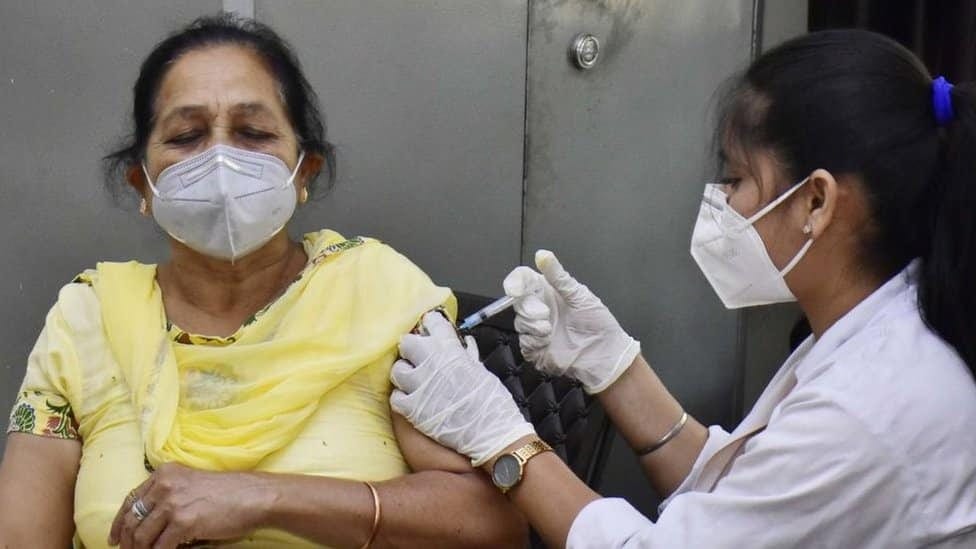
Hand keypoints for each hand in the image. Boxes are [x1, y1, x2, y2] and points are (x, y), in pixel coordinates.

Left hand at [109, 463, 269, 548]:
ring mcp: (173, 503)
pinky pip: (160, 547)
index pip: (131, 499)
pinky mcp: (183, 522)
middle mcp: (165, 485)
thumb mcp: (192, 483)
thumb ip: (169, 494)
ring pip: (142, 536)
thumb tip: (148, 521)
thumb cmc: (228, 492)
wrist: (254, 496)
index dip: (118, 522)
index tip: (114, 537)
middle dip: (126, 540)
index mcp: (165, 473)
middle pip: (132, 519)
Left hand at [391, 312, 536, 466]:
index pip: (432, 323)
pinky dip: (402, 398)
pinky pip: (395, 398)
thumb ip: (467, 355)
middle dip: (412, 349)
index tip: (430, 331)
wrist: (493, 434)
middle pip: (407, 343)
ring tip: (414, 382)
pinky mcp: (412, 409)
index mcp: (451, 350)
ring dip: (405, 374)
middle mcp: (431, 363)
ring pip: (397, 370)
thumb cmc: (492, 403)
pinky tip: (412, 402)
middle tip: (419, 358)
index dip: (430, 327)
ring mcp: (419, 386)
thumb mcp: (482, 370)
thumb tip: (464, 344)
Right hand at [504, 250, 639, 393]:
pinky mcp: (536, 348)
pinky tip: (548, 342)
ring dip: (533, 325)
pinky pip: (524, 342)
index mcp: (548, 291)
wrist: (605, 353)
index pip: (523, 280)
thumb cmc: (598, 322)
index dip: (514, 282)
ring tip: (550, 330)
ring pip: (519, 322)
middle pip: (518, 301)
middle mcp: (540, 307)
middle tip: (545, 314)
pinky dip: (533, 341)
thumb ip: (558, 276)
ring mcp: (536, 328)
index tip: (515, 290)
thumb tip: (542, 254)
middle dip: (529, 308)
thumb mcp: (579, 295)